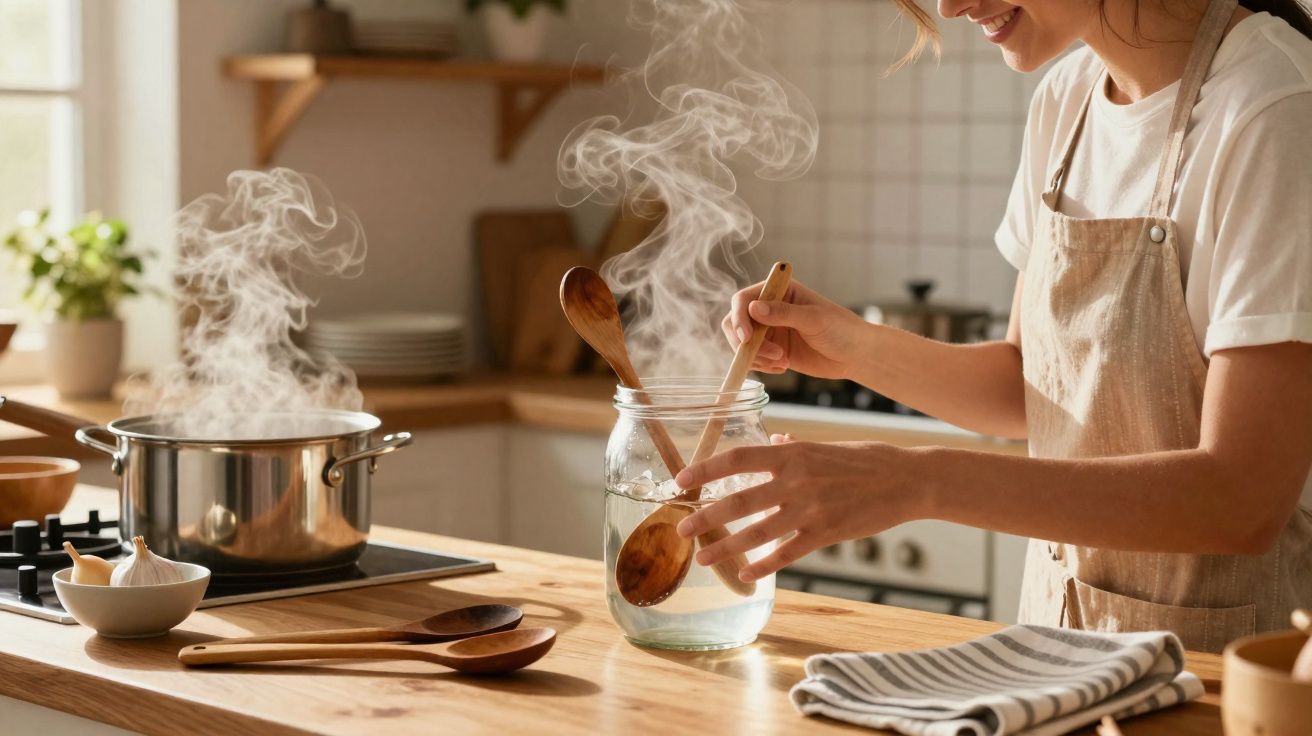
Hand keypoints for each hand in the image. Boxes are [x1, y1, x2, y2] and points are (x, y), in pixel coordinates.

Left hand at [674, 437, 927, 581]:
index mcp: (792, 453)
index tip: (681, 479)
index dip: (705, 469)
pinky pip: (787, 552)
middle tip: (681, 529)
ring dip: (727, 547)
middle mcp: (795, 479)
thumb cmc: (865, 460)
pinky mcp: (826, 532)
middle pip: (738, 500)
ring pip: (757, 531)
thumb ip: (794, 446)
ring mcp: (810, 508)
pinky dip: (764, 565)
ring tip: (704, 558)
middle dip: (705, 517)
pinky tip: (747, 575)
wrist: (906, 479)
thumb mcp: (825, 446)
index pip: (737, 458)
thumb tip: (775, 438)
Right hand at [722, 279, 866, 378]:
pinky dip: (760, 366)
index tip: (747, 338)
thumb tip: (753, 308)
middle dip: (746, 342)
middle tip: (771, 355)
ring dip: (756, 356)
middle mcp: (769, 308)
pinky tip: (782, 367)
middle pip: (735, 322)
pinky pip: (752, 358)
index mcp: (779, 291)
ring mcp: (769, 330)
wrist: (855, 354)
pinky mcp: (771, 350)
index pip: (744, 299)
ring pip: (741, 343)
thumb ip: (784, 314)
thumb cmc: (841, 329)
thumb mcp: (814, 319)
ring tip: (782, 361)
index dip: (739, 317)